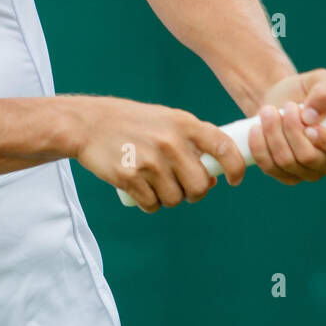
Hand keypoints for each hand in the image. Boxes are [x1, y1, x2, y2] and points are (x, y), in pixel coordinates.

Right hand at [71, 96, 247, 211]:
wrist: (88, 124)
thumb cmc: (133, 123)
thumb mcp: (167, 120)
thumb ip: (192, 143)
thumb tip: (214, 177)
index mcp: (184, 123)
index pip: (223, 147)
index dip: (236, 167)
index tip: (235, 180)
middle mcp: (170, 141)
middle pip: (200, 185)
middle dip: (193, 192)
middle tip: (181, 186)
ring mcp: (149, 160)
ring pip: (175, 199)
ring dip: (168, 197)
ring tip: (154, 181)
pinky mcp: (129, 177)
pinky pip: (152, 204)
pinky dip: (149, 202)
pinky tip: (140, 187)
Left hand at [247, 69, 325, 184]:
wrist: (280, 100)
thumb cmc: (306, 91)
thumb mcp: (320, 80)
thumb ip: (324, 91)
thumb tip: (312, 116)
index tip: (309, 126)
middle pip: (309, 158)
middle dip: (292, 130)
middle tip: (286, 107)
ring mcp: (309, 173)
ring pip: (287, 162)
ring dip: (273, 134)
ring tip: (268, 111)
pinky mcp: (287, 176)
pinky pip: (271, 168)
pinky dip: (260, 147)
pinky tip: (257, 128)